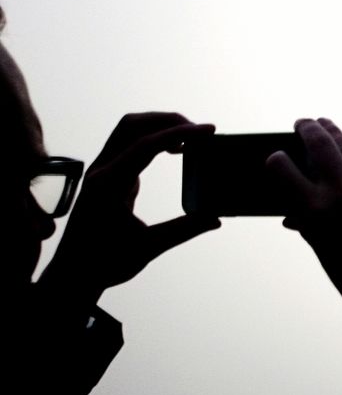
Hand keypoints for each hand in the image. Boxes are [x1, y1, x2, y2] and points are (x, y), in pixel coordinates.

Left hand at [40, 113, 220, 307]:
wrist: (72, 273)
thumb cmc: (104, 263)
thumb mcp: (147, 248)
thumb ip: (183, 230)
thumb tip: (215, 218)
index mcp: (108, 184)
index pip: (146, 145)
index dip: (179, 133)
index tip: (208, 131)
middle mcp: (101, 171)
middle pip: (133, 125)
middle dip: (168, 120)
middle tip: (201, 130)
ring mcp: (101, 172)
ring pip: (128, 131)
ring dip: (159, 127)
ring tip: (190, 138)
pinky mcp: (106, 177)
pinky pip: (129, 146)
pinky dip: (153, 141)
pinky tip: (174, 151)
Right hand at [267, 118, 341, 346]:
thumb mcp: (328, 259)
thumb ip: (312, 230)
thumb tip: (297, 216)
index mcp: (317, 214)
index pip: (284, 170)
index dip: (276, 160)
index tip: (275, 157)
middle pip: (323, 147)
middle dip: (309, 130)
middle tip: (302, 122)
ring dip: (337, 136)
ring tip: (326, 125)